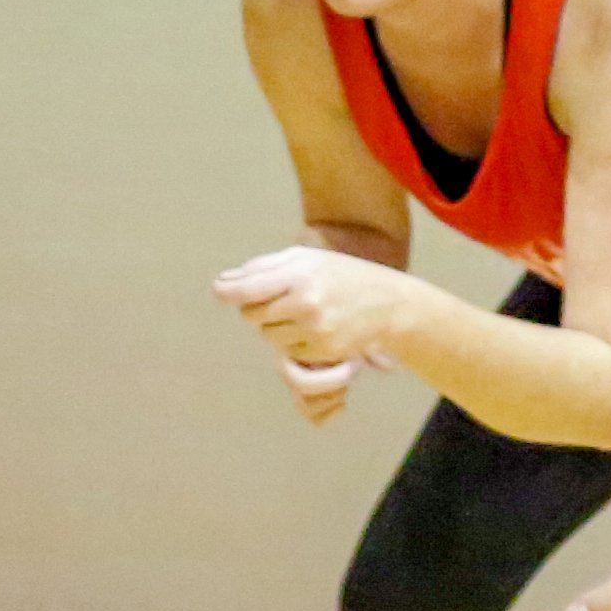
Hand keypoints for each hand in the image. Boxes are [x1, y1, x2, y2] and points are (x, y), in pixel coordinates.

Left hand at [213, 246, 411, 416]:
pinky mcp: (322, 352)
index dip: (227, 291)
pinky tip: (314, 328)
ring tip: (301, 312)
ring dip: (275, 327)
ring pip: (268, 336)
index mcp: (299, 275)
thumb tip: (226, 281)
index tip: (220, 290)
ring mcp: (315, 331)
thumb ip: (264, 267)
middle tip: (278, 299)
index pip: (247, 289)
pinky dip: (293, 342)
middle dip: (257, 308)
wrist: (390, 303)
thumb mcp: (307, 258)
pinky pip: (288, 351)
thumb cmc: (342, 274)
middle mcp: (305, 304)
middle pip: (251, 315)